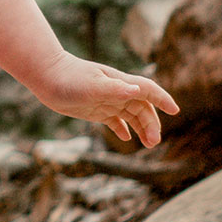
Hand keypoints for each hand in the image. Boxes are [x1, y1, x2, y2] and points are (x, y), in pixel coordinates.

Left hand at [31, 54, 179, 148]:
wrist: (46, 76)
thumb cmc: (69, 78)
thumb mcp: (92, 85)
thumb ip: (115, 89)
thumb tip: (136, 91)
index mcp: (120, 83)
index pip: (148, 90)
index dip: (162, 99)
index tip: (175, 110)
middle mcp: (117, 92)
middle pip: (142, 108)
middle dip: (151, 124)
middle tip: (153, 142)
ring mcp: (107, 101)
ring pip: (131, 116)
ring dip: (141, 128)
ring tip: (148, 144)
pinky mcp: (96, 110)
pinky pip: (115, 120)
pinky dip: (123, 129)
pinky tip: (127, 138)